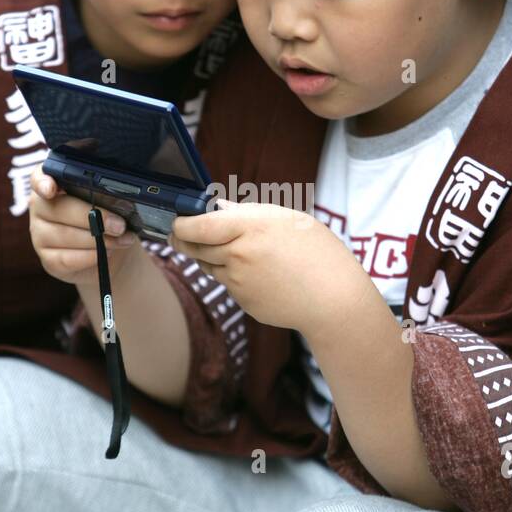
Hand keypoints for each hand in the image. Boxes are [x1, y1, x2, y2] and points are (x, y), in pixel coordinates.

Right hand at [28, 164, 139, 286]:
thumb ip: (106, 194)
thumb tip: (119, 197)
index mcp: (53, 184)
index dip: (42, 183)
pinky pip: (68, 258)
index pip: (38, 178)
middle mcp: (40, 208)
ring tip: (120, 240)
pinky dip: (91, 256)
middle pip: (59, 209)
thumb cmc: (106, 218)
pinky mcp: (49, 259)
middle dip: (94, 217)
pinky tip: (106, 253)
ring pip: (65, 236)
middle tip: (119, 225)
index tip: (51, 189)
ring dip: (98, 240)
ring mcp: (40, 235)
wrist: (109, 251)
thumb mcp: (109, 201)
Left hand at [168, 198, 369, 336]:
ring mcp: (238, 282)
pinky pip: (229, 285)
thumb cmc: (317, 252)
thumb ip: (248, 214)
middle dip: (184, 240)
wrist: (334, 299)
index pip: (197, 225)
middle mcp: (238, 254)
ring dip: (212, 257)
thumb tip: (218, 209)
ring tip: (239, 252)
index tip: (177, 221)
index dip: (181, 224)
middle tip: (181, 235)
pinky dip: (235, 277)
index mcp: (250, 226)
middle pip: (194, 247)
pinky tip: (262, 275)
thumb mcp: (287, 219)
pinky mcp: (243, 302)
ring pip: (209, 267)